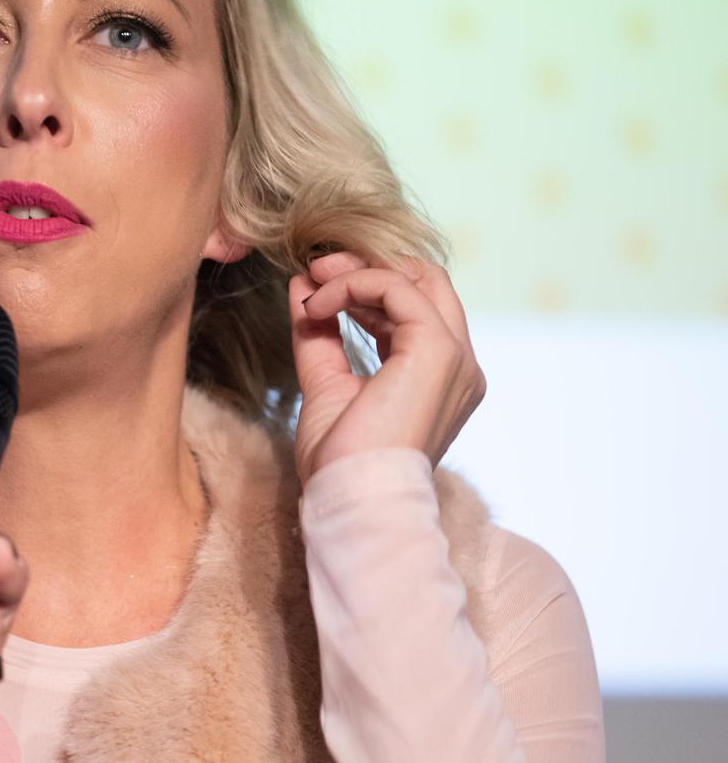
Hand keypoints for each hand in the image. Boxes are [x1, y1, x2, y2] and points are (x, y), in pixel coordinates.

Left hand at [288, 251, 485, 485]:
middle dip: (367, 266)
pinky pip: (396, 287)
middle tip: (318, 271)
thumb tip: (303, 285)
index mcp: (440, 377)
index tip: (317, 287)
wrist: (351, 496)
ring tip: (313, 284)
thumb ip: (320, 336)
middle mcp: (459, 365)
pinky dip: (352, 285)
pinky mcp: (438, 351)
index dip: (366, 286)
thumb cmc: (341, 460)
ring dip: (356, 271)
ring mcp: (455, 357)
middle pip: (426, 281)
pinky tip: (317, 307)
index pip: (416, 307)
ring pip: (415, 277)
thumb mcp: (326, 384)